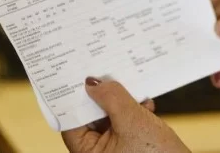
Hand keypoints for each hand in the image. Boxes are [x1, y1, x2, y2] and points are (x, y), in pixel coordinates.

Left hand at [62, 78, 189, 152]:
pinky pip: (126, 122)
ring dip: (123, 102)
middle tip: (110, 75)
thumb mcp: (132, 121)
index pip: (73, 121)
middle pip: (92, 117)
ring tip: (134, 92)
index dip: (76, 98)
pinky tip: (146, 106)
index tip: (80, 75)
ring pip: (111, 117)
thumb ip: (112, 98)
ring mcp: (115, 149)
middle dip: (104, 97)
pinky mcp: (131, 145)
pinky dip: (135, 111)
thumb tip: (93, 83)